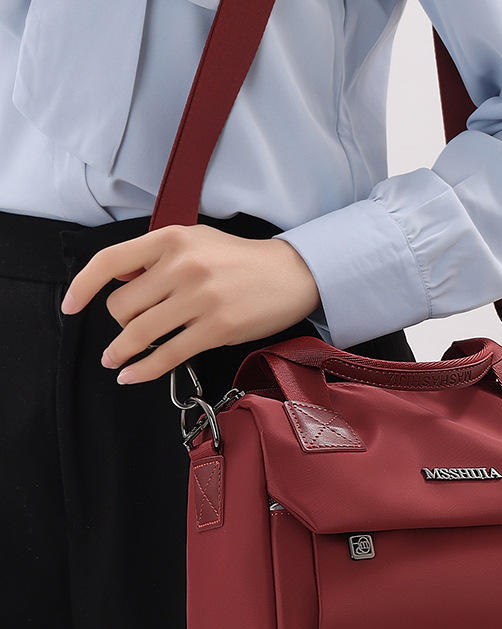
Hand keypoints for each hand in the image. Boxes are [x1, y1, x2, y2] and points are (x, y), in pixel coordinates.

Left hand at [60, 224, 320, 383]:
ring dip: (120, 351)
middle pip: (121, 305)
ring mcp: (200, 298)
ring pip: (139, 333)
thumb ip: (157, 256)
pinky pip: (168, 355)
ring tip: (115, 360)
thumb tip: (117, 280)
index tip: (69, 306)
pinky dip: (143, 370)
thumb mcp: (197, 241)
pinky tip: (131, 376)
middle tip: (129, 329)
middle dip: (119, 323)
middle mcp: (182, 266)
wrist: (291, 274)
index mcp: (173, 239)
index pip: (109, 261)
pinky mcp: (217, 328)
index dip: (82, 287)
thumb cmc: (242, 260)